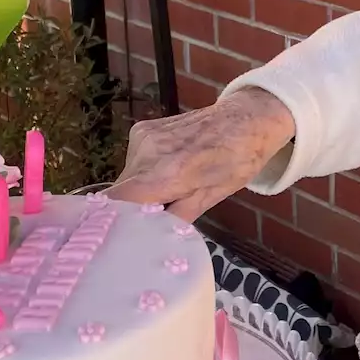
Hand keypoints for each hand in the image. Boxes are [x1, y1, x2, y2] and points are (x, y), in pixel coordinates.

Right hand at [107, 88, 295, 221]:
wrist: (247, 119)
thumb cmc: (237, 161)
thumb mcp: (210, 198)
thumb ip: (175, 219)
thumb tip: (149, 240)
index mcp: (164, 174)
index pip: (115, 203)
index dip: (113, 222)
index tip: (121, 236)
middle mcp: (146, 153)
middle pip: (121, 192)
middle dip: (134, 208)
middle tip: (158, 215)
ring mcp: (142, 137)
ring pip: (127, 177)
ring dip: (142, 188)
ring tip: (173, 186)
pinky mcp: (142, 129)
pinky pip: (134, 159)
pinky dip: (146, 170)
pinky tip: (170, 166)